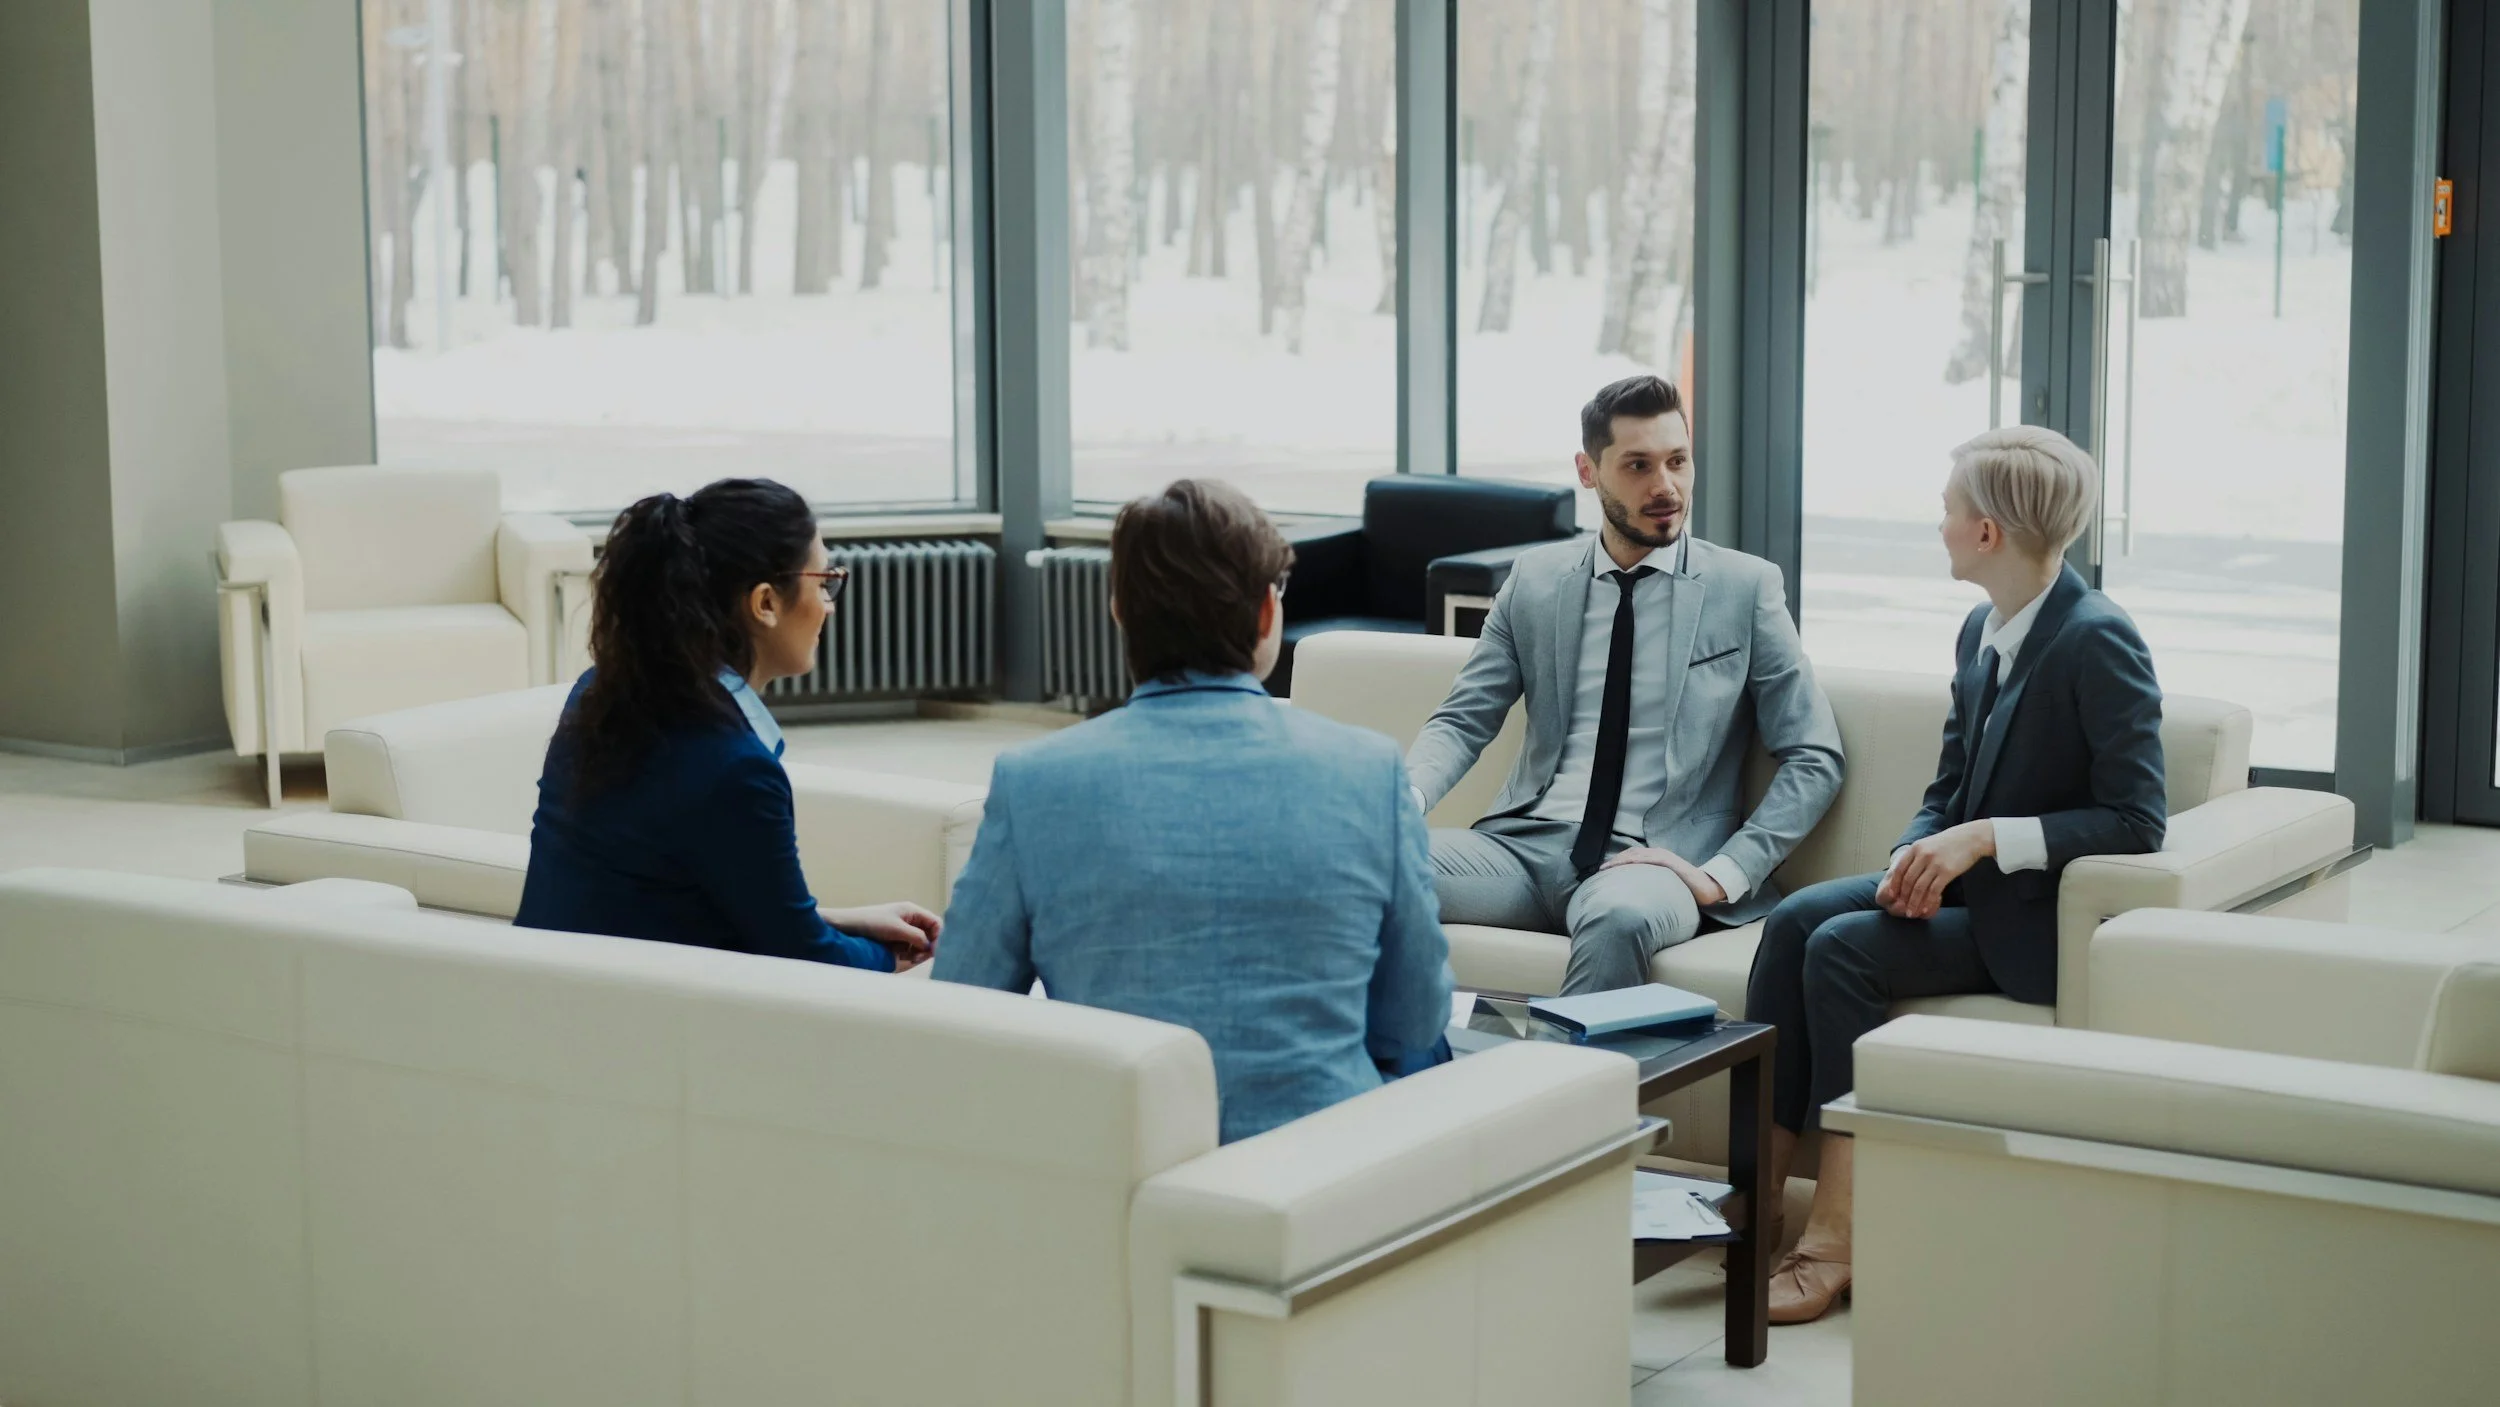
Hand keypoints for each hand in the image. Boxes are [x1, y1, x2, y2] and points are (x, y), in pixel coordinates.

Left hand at [825, 900, 941, 970]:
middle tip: (920, 958)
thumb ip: (917, 937)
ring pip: (919, 943)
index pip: (935, 923)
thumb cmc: (871, 923)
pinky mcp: (894, 938)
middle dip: (927, 947)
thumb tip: (931, 946)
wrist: (847, 926)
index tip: (932, 951)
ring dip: (918, 952)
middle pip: (929, 934)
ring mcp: (902, 929)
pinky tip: (902, 958)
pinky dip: (908, 954)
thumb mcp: (897, 930)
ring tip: (910, 959)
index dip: (938, 937)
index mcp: (912, 911)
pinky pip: (908, 947)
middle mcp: (909, 919)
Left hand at [1599, 847, 1726, 907]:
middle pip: (1631, 853)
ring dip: (1621, 860)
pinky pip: (1650, 859)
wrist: (1704, 887)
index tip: (1604, 869)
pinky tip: (1627, 864)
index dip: (1617, 860)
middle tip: (1601, 870)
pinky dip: (1637, 860)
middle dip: (1615, 860)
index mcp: (1655, 857)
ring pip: (1637, 854)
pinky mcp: (1669, 862)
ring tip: (1609, 868)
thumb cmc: (1684, 887)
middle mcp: (1658, 853)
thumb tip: (1635, 892)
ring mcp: (1664, 856)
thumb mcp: (1663, 883)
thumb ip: (1650, 882)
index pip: (1631, 855)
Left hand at [1877, 822, 1994, 919]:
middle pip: (1908, 880)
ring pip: (1919, 888)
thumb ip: (1916, 856)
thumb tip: (1904, 873)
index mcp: (1915, 848)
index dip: (1894, 884)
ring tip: (1912, 913)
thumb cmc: (1949, 843)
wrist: (1971, 838)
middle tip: (1902, 908)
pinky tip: (1926, 909)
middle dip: (1903, 897)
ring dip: (1914, 902)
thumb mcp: (1928, 844)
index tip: (1892, 895)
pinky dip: (1928, 901)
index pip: (1899, 869)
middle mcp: (1923, 855)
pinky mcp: (1947, 872)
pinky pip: (1934, 890)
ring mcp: (1935, 863)